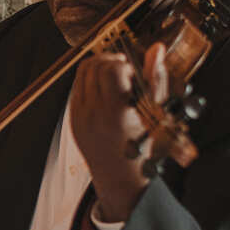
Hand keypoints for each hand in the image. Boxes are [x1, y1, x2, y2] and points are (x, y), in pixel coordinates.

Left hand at [70, 41, 170, 223]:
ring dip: (98, 68)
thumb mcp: (156, 116)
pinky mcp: (73, 120)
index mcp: (115, 113)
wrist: (122, 180)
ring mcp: (79, 117)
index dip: (123, 63)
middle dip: (110, 61)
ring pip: (82, 74)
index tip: (133, 71)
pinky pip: (77, 88)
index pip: (110, 69)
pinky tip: (105, 92)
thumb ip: (155, 79)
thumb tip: (156, 49)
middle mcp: (93, 114)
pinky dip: (90, 82)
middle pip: (93, 66)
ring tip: (115, 79)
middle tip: (124, 71)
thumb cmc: (144, 151)